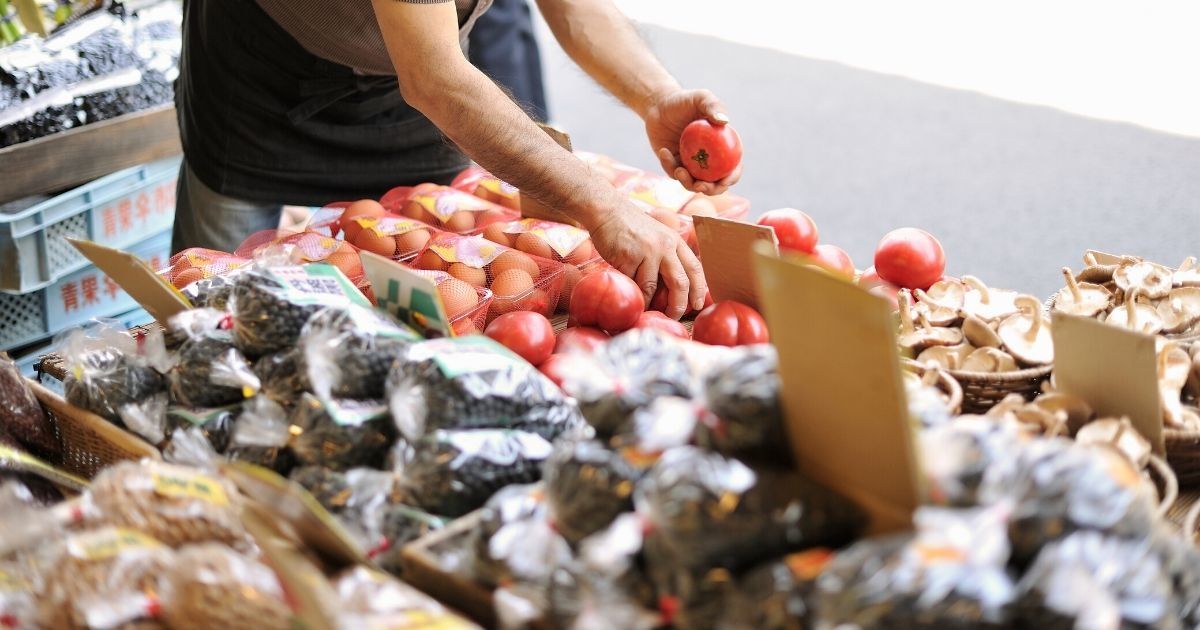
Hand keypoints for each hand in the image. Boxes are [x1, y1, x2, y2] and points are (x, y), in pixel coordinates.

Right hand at [586, 202, 707, 319]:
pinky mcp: (628, 256)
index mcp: (675, 241)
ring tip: (644, 307)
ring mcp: (647, 251)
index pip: (695, 268)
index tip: (697, 305)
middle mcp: (665, 246)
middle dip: (678, 305)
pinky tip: (626, 289)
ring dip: (647, 301)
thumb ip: (668, 256)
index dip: (698, 290)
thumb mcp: (658, 236)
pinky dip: (629, 289)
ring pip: (651, 287)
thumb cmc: (631, 227)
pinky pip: (630, 282)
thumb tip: (674, 287)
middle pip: (680, 283)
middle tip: (673, 316)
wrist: (607, 211)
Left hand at [643, 89, 742, 195]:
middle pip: (715, 183)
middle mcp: (710, 159)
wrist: (658, 105)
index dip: (732, 176)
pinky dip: (669, 166)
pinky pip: (673, 173)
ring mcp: (692, 164)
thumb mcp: (700, 98)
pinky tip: (664, 151)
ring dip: (687, 183)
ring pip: (694, 184)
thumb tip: (724, 121)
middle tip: (700, 185)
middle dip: (711, 189)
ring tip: (679, 170)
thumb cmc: (684, 100)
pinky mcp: (675, 165)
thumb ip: (713, 106)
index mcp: (723, 147)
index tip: (724, 180)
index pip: (733, 166)